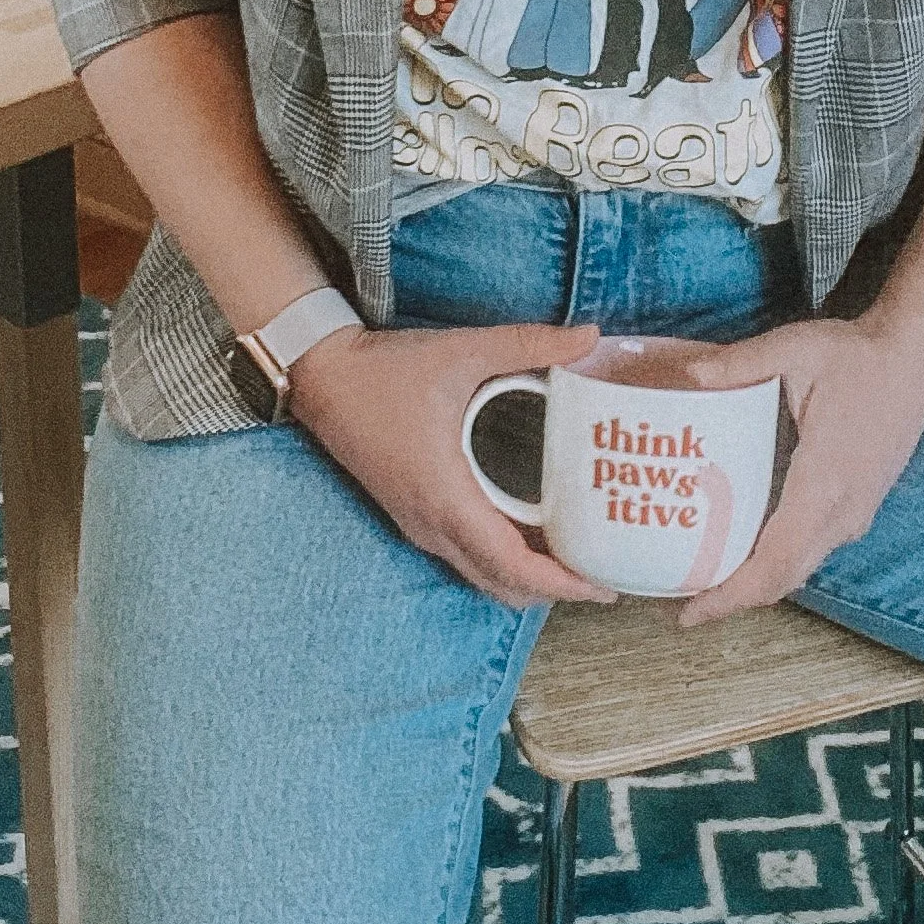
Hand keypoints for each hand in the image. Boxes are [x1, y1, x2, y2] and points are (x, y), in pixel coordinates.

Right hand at [289, 320, 615, 607]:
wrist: (320, 376)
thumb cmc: (384, 370)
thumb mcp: (462, 350)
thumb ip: (529, 342)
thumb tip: (590, 335)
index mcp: (447, 498)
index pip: (511, 566)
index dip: (561, 583)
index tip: (603, 587)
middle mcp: (431, 524)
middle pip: (502, 584)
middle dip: (555, 588)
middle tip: (602, 571)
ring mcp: (418, 524)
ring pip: (481, 574)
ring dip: (527, 575)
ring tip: (574, 555)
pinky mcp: (412, 514)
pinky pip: (465, 555)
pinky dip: (502, 559)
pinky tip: (530, 531)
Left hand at [675, 313, 923, 626]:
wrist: (918, 357)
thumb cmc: (859, 356)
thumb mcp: (795, 349)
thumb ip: (740, 364)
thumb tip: (688, 376)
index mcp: (823, 485)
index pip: (774, 564)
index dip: (731, 597)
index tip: (689, 613)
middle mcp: (843, 512)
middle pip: (784, 579)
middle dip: (734, 600)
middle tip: (684, 603)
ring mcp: (856, 512)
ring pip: (801, 567)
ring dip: (756, 583)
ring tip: (707, 576)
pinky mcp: (861, 505)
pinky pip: (814, 549)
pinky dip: (778, 562)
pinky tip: (747, 546)